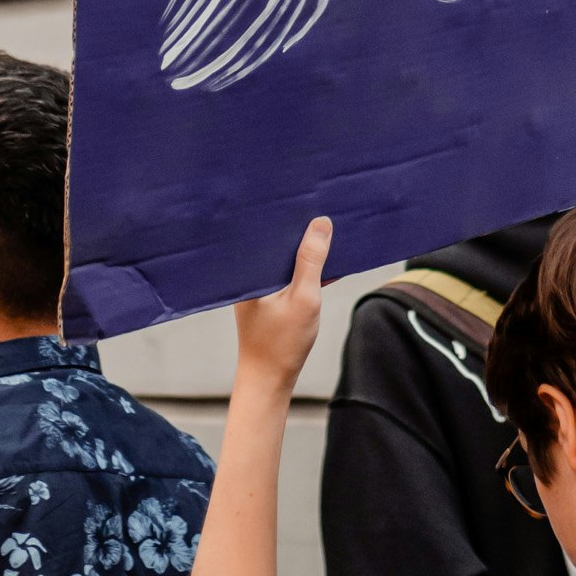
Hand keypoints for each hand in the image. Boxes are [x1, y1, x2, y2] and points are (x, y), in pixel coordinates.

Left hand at [234, 217, 330, 393]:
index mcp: (248, 270)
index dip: (287, 212)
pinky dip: (303, 268)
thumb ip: (312, 260)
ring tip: (327, 227)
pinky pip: (286, 273)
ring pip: (283, 257)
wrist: (268, 381)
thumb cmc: (282, 343)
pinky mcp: (266, 296)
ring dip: (303, 248)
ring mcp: (257, 285)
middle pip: (275, 241)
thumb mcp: (304, 298)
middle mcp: (248, 274)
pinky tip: (325, 260)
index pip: (267, 229)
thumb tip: (321, 223)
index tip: (307, 193)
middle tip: (322, 203)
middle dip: (298, 227)